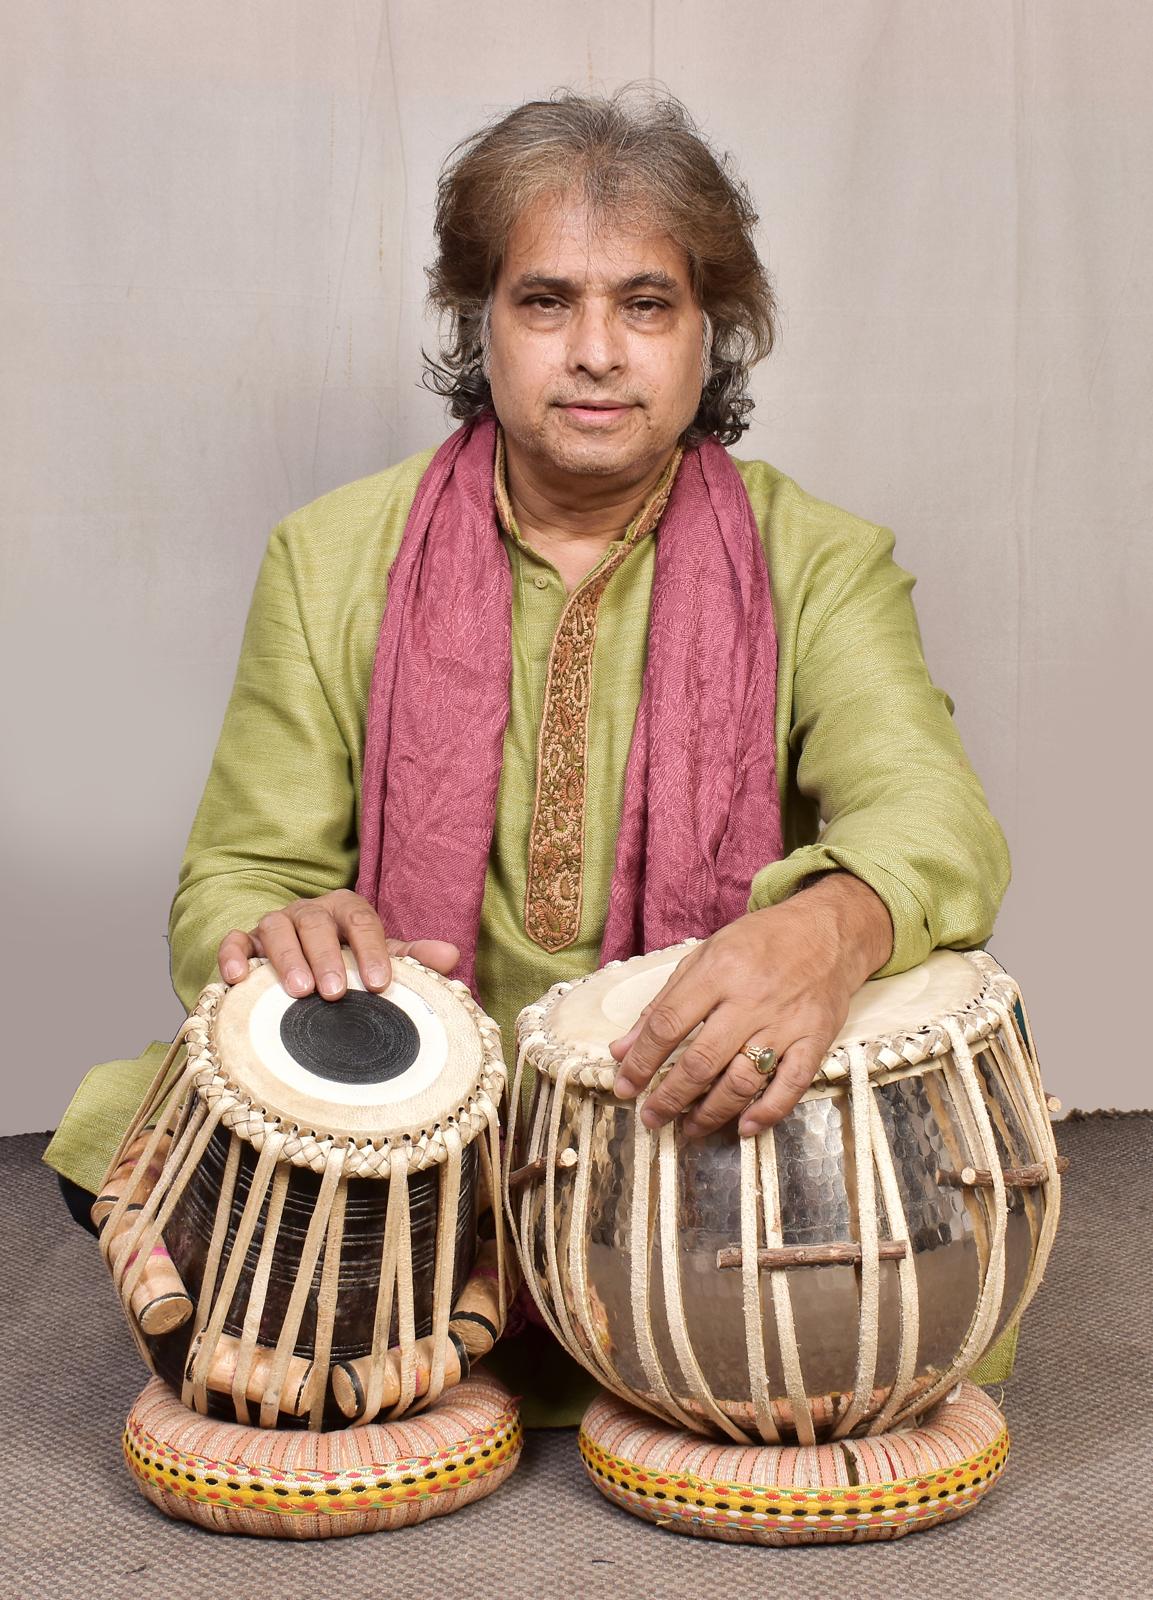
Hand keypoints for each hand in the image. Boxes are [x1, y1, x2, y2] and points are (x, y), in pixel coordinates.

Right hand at [217, 889, 459, 1000]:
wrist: (303, 965)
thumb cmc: (348, 963)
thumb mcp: (380, 959)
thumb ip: (413, 958)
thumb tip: (452, 956)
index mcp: (346, 911)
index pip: (361, 920)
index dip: (371, 949)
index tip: (380, 983)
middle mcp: (309, 912)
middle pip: (316, 923)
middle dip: (327, 956)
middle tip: (336, 991)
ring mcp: (274, 924)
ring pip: (276, 929)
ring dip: (286, 958)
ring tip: (299, 991)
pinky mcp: (243, 942)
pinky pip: (233, 940)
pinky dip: (232, 954)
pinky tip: (236, 978)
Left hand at [608, 874, 892, 1137]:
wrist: (827, 930)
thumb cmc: (759, 943)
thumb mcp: (703, 956)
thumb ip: (663, 1003)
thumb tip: (623, 1049)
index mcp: (717, 972)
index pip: (668, 1025)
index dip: (641, 1061)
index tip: (625, 1087)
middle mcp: (750, 999)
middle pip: (702, 1061)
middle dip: (670, 1097)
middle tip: (651, 1118)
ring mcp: (786, 1022)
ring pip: (742, 1080)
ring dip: (711, 1112)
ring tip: (689, 1129)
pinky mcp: (815, 1038)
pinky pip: (792, 1084)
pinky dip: (768, 1111)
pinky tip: (744, 1128)